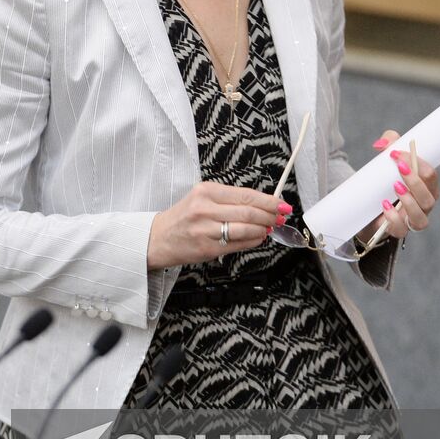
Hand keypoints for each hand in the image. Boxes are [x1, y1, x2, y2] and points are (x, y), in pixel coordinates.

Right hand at [147, 182, 286, 269]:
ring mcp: (206, 229)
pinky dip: (253, 241)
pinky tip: (258, 238)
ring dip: (263, 229)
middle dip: (270, 215)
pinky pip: (238, 244)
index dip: (268, 201)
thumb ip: (230, 200)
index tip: (282, 204)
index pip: (246, 195)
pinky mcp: (207, 248)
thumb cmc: (183, 217)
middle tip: (281, 217)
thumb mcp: (203, 199)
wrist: (157, 238)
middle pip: (249, 211)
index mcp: (206, 191)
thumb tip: (263, 204)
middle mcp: (205, 208)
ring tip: (269, 228)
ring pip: (246, 228)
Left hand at [357, 129, 439, 241]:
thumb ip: (388, 144)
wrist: (367, 207)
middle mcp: (424, 205)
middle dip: (415, 181)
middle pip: (430, 197)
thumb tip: (382, 144)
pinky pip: (401, 230)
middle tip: (399, 166)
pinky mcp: (397, 230)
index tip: (397, 153)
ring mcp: (411, 219)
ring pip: (420, 217)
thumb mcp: (386, 158)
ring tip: (396, 187)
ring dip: (410, 201)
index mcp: (426, 187)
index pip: (431, 175)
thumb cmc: (384, 180)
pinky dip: (394, 218)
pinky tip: (384, 205)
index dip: (418, 162)